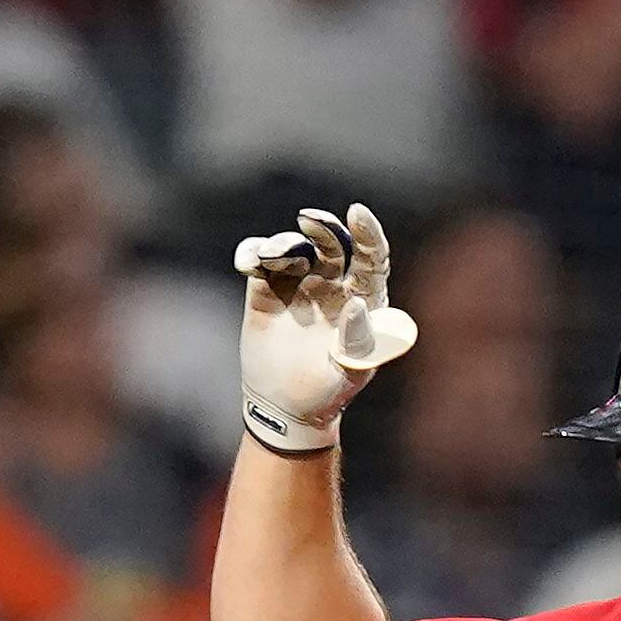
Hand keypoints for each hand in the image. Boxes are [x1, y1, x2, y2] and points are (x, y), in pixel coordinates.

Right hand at [232, 205, 419, 454]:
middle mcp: (334, 282)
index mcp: (364, 296)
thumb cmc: (329, 389)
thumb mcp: (351, 370)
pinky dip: (252, 254)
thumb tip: (355, 303)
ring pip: (294, 246)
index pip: (372, 256)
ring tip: (270, 258)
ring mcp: (299, 282)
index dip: (368, 233)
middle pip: (332, 242)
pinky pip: (259, 259)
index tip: (358, 214)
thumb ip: (358, 339)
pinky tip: (248, 264)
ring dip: (283, 244)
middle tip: (308, 221)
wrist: (286, 406)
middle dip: (322, 228)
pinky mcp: (266, 288)